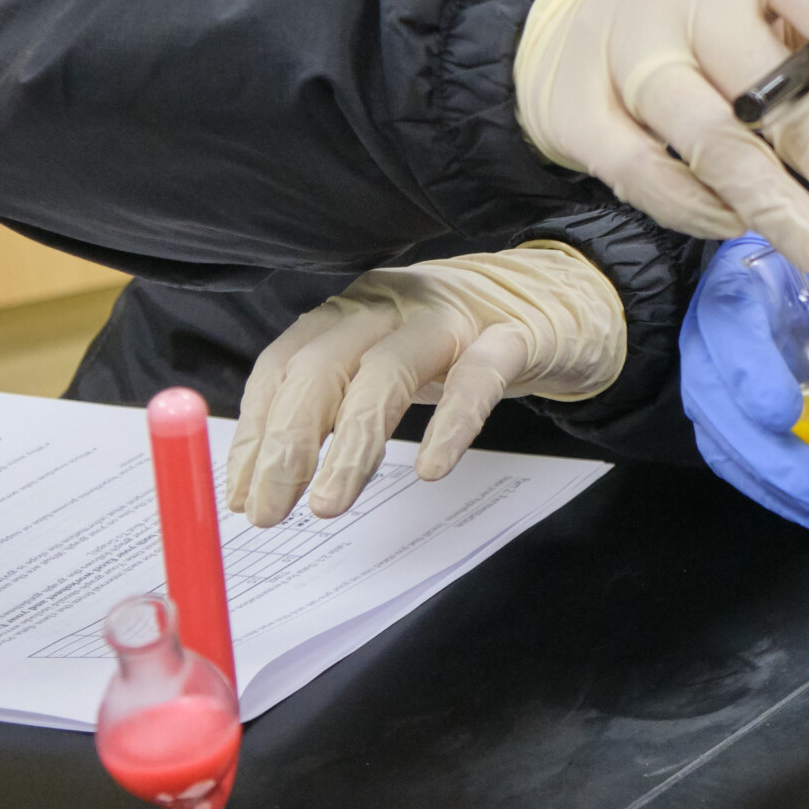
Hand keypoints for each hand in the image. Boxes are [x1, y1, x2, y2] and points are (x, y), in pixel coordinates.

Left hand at [225, 242, 626, 525]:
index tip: (241, 495)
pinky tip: (431, 468)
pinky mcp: (516, 336)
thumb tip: (265, 479)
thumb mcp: (389, 365)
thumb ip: (335, 405)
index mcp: (353, 310)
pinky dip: (451, 423)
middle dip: (288, 443)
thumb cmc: (464, 345)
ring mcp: (455, 316)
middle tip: (270, 511)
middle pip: (323, 365)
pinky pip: (480, 377)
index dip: (256, 431)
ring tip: (328, 504)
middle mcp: (394, 303)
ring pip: (389, 371)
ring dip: (351, 442)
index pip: (285, 365)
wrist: (567, 297)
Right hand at [513, 0, 808, 278]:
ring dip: (777, 205)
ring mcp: (619, 43)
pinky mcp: (574, 104)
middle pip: (776, 88)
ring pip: (711, 138)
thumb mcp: (782, 6)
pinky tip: (741, 227)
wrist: (576, 16)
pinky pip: (646, 175)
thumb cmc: (706, 13)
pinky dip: (700, 209)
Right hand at [680, 235, 808, 533]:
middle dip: (767, 454)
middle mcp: (713, 328)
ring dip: (774, 483)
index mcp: (741, 274)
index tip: (784, 413)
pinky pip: (738, 458)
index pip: (728, 318)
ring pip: (721, 437)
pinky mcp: (730, 410)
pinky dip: (774, 488)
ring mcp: (715, 372)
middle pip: (712, 397)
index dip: (749, 370)